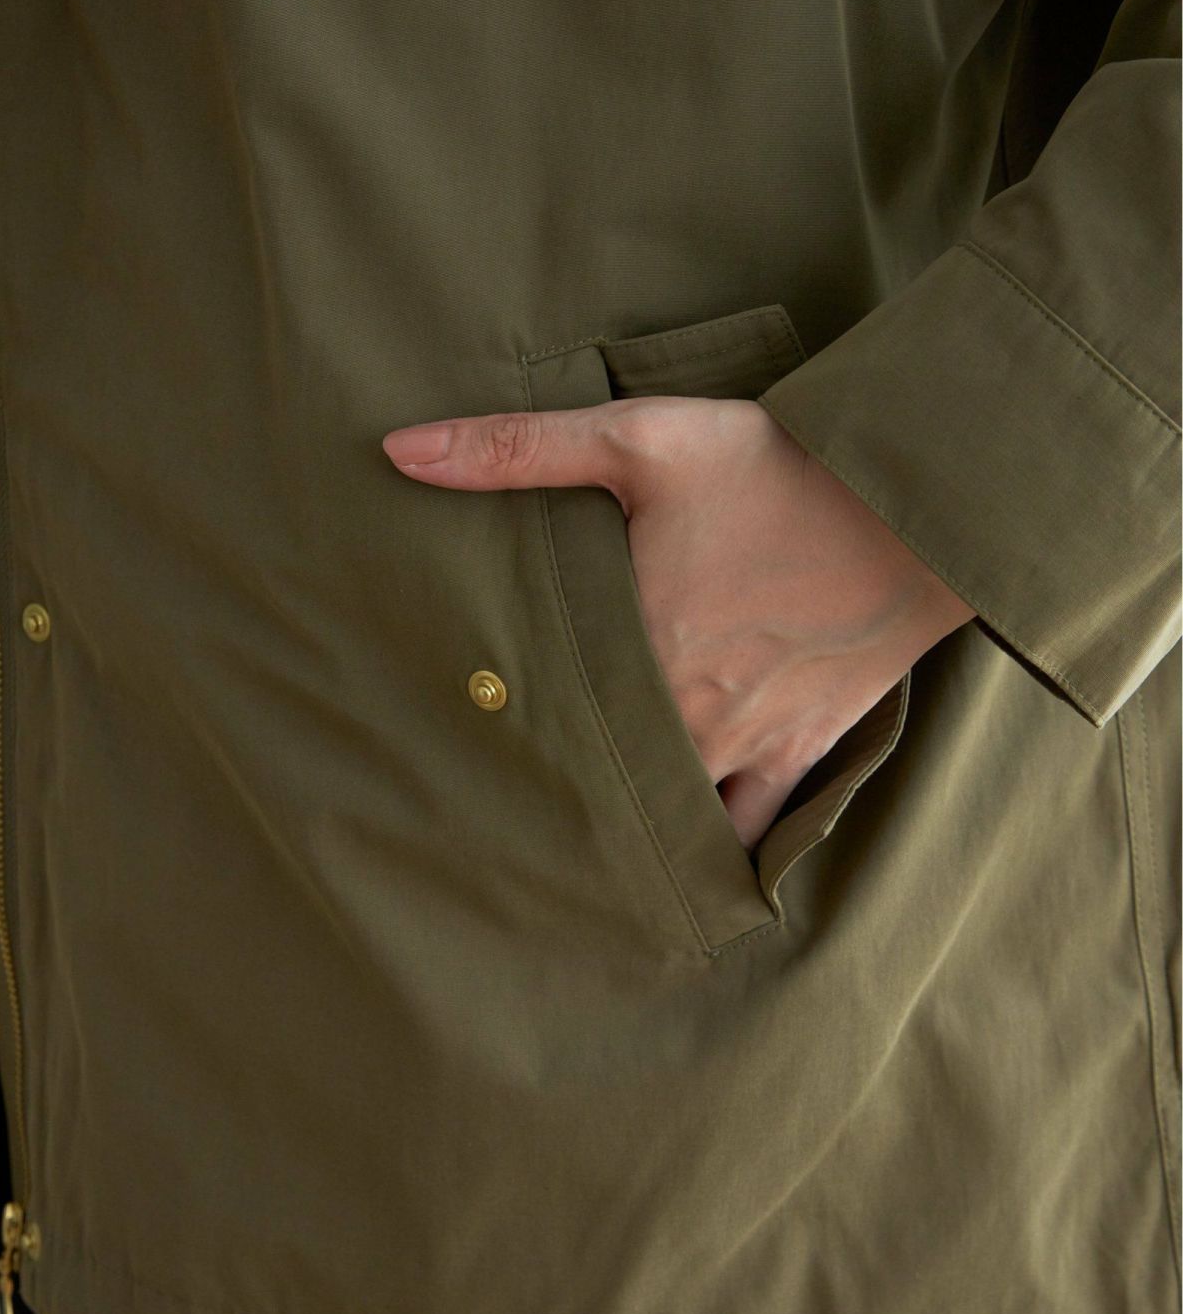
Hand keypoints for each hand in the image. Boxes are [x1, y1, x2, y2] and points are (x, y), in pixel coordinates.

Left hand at [382, 397, 975, 848]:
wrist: (915, 502)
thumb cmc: (777, 468)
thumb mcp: (643, 438)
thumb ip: (518, 448)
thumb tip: (399, 451)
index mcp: (632, 646)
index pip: (537, 712)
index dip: (492, 733)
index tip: (451, 748)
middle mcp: (681, 712)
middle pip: (594, 773)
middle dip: (549, 789)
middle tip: (494, 811)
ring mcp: (745, 741)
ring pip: (664, 814)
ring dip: (622, 827)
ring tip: (576, 846)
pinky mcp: (803, 749)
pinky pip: (754, 831)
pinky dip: (718, 854)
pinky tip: (685, 875)